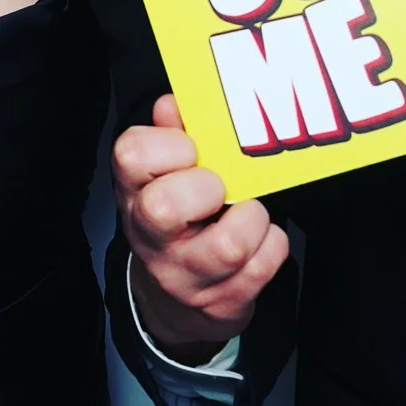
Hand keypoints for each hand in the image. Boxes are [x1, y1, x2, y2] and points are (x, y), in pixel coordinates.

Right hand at [114, 94, 287, 360]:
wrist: (175, 298)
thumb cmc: (176, 219)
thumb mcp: (163, 174)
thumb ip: (171, 132)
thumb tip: (174, 103)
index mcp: (133, 191)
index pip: (132, 155)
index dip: (170, 145)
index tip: (191, 150)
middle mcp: (150, 237)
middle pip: (164, 207)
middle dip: (208, 188)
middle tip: (220, 188)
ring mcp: (184, 275)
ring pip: (230, 244)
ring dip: (253, 218)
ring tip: (246, 213)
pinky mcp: (222, 302)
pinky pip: (266, 262)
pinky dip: (273, 244)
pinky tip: (258, 240)